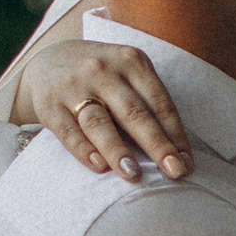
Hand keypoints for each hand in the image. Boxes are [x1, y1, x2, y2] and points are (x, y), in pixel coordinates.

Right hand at [9, 23, 191, 182]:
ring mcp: (74, 86)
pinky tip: (99, 167)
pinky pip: (68, 131)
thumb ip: (147, 104)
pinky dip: (83, 150)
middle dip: (156, 144)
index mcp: (131, 61)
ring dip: (118, 150)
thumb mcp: (127, 75)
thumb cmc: (101, 77)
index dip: (175, 135)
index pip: (159, 103)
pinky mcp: (50, 105)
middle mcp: (103, 70)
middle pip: (134, 112)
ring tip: (134, 174)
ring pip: (99, 122)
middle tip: (174, 171)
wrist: (48, 61)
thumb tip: (176, 153)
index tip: (187, 164)